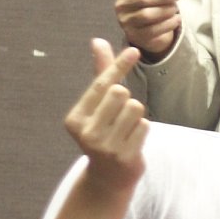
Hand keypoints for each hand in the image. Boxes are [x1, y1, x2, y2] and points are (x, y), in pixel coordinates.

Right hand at [67, 38, 148, 191]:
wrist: (108, 177)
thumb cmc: (105, 132)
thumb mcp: (98, 106)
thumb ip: (101, 74)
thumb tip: (98, 41)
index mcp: (75, 118)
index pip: (101, 84)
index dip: (119, 66)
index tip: (134, 51)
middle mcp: (85, 132)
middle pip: (122, 94)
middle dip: (127, 101)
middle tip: (119, 119)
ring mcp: (104, 146)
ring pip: (135, 108)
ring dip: (136, 116)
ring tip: (125, 131)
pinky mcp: (124, 155)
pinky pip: (145, 125)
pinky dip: (142, 130)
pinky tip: (131, 142)